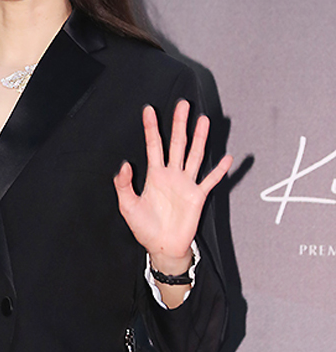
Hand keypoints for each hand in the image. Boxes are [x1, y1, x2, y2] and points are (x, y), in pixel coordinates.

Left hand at [113, 99, 231, 272]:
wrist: (162, 247)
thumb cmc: (144, 228)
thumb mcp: (128, 206)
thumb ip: (124, 185)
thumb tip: (124, 164)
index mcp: (154, 175)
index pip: (153, 145)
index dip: (151, 127)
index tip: (148, 110)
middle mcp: (172, 175)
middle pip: (177, 143)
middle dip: (179, 124)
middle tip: (182, 104)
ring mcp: (186, 184)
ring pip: (194, 155)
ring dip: (199, 138)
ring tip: (203, 120)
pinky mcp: (197, 196)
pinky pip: (210, 180)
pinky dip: (219, 170)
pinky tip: (227, 158)